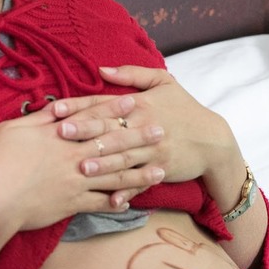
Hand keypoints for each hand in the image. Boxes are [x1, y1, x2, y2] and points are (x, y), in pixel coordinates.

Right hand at [0, 105, 165, 232]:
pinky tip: (132, 202)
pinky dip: (116, 202)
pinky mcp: (71, 204)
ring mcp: (75, 181)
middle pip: (112, 144)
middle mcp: (73, 156)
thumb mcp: (12, 130)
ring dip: (139, 173)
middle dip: (139, 138)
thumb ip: (39, 119)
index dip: (114, 109)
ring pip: (115, 175)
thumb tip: (58, 108)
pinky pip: (100, 204)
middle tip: (162, 132)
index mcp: (58, 135)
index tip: (136, 102)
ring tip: (160, 170)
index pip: (92, 118)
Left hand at [50, 65, 239, 186]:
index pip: (105, 103)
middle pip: (110, 128)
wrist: (213, 140)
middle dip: (85, 131)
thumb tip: (101, 69)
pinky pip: (141, 181)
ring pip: (124, 157)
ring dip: (103, 163)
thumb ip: (132, 73)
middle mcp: (145, 126)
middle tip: (60, 134)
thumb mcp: (163, 82)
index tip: (55, 109)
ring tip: (81, 167)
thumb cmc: (185, 109)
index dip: (79, 106)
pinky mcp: (161, 169)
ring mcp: (153, 150)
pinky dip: (128, 191)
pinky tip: (112, 200)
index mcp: (140, 103)